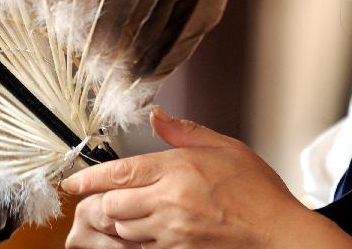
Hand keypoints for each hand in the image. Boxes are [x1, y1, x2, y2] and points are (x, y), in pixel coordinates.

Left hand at [63, 108, 351, 248]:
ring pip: (121, 229)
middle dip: (97, 201)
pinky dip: (130, 240)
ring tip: (111, 214)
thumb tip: (158, 116)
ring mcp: (171, 232)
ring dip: (112, 221)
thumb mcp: (225, 147)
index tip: (74, 181)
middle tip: (92, 197)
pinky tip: (136, 232)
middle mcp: (170, 202)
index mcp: (179, 170)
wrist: (276, 233)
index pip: (121, 172)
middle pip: (111, 204)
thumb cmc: (257, 192)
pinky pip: (139, 248)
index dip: (90, 177)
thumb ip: (186, 132)